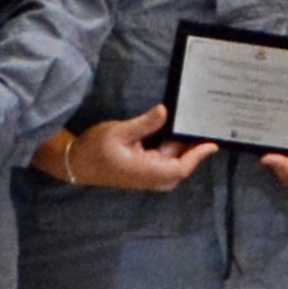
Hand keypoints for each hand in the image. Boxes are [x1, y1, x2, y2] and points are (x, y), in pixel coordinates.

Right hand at [40, 103, 220, 193]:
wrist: (75, 164)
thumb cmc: (94, 149)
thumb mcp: (119, 131)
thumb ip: (145, 123)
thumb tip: (165, 112)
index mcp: (147, 171)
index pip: (181, 167)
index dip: (198, 156)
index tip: (212, 144)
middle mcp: (150, 177)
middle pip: (180, 166)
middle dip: (193, 150)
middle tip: (204, 129)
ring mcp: (146, 175)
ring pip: (172, 163)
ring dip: (182, 149)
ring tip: (193, 128)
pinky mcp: (141, 170)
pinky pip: (162, 161)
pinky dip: (171, 149)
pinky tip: (174, 133)